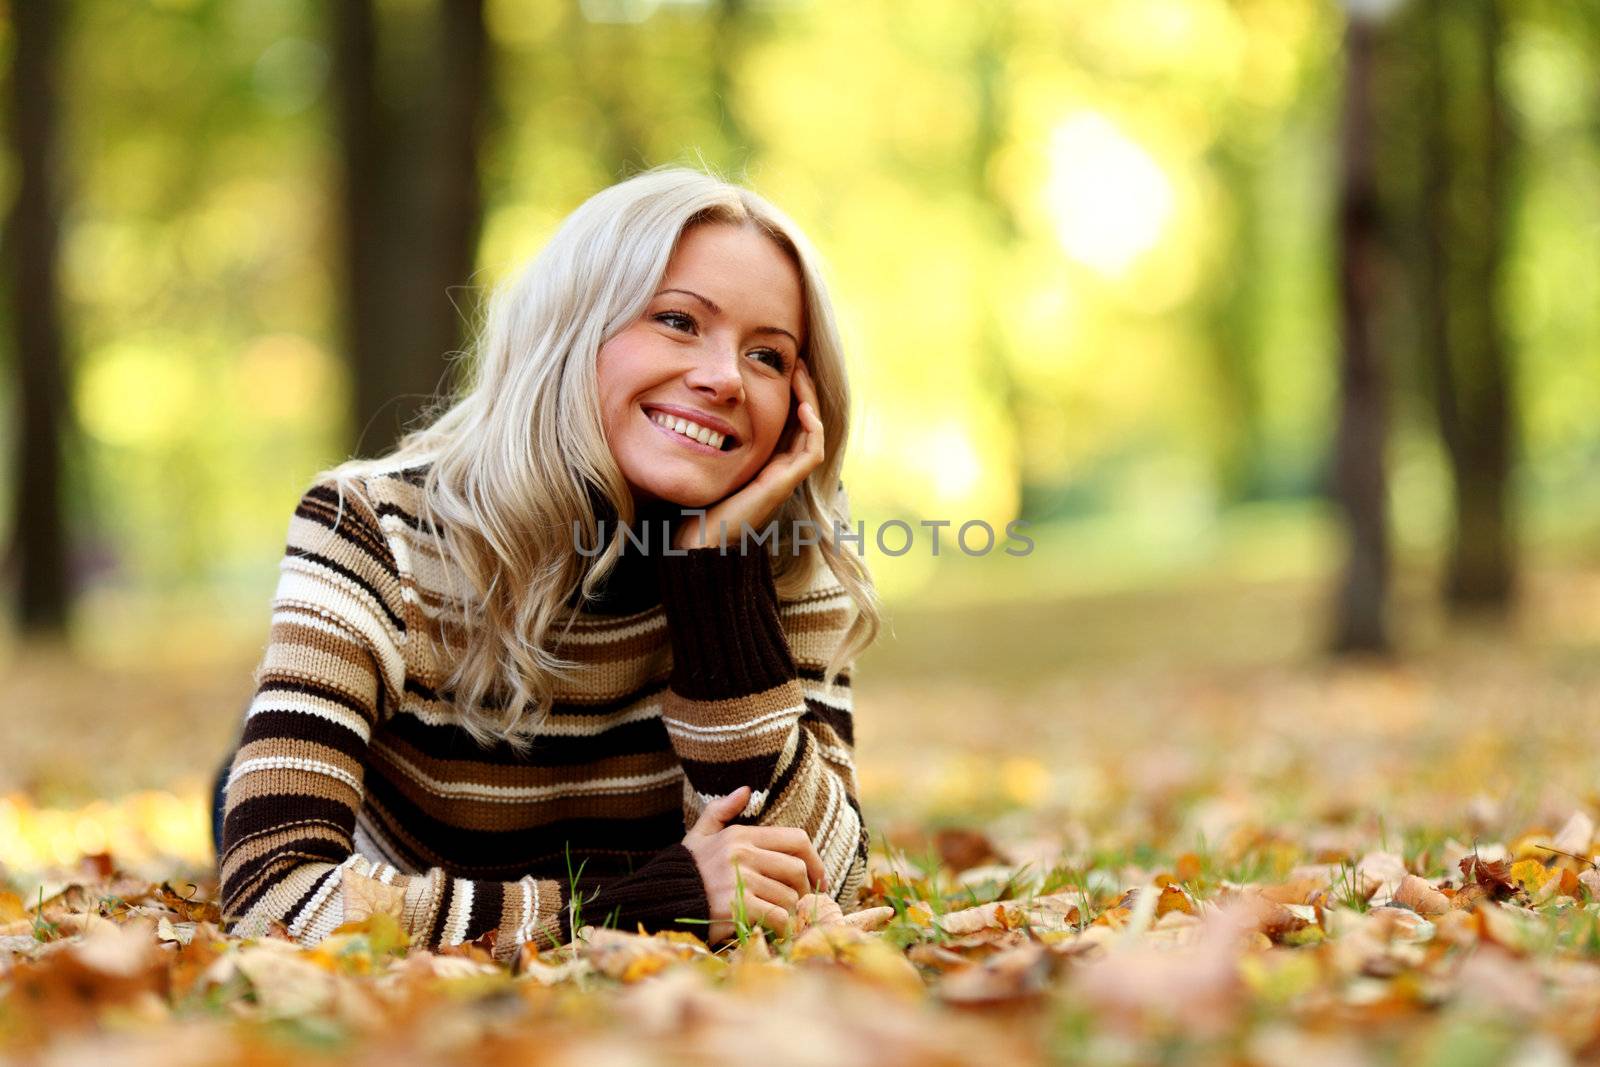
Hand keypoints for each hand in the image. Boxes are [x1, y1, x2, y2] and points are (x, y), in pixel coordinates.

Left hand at [673, 360, 824, 550]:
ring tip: (801, 376)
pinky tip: (802, 407)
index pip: (788, 424)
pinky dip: (812, 429)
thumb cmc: (694, 507)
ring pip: (812, 435)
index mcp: (763, 464)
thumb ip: (709, 441)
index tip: (783, 369)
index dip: (790, 395)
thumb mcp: (704, 462)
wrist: (697, 543)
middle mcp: (777, 471)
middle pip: (804, 425)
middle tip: (798, 364)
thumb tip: (693, 410)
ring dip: (810, 403)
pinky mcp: (781, 486)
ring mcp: (782, 479)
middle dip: (804, 392)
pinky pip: (810, 453)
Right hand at [681, 785, 828, 942]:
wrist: (658, 902)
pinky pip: (777, 916)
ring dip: (791, 912)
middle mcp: (742, 854)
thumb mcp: (699, 835)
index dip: (815, 860)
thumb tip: (745, 789)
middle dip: (806, 889)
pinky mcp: (737, 907)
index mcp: (740, 835)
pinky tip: (775, 930)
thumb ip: (720, 811)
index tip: (819, 879)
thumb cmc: (683, 871)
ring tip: (785, 918)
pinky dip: (782, 927)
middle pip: (797, 869)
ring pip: (789, 896)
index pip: (796, 840)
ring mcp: (740, 880)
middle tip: (803, 903)